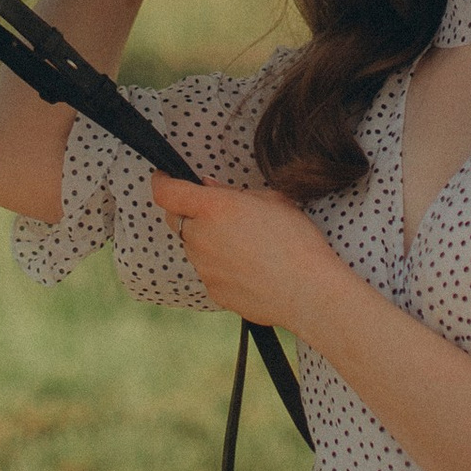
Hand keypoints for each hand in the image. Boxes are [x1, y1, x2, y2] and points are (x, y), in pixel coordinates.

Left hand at [149, 175, 335, 329]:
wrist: (309, 291)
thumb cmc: (297, 242)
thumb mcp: (272, 201)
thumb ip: (233, 193)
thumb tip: (208, 188)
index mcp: (213, 209)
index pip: (167, 192)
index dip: (162, 182)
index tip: (164, 178)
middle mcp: (201, 238)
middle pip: (177, 220)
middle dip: (189, 213)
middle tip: (218, 213)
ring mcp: (204, 268)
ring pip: (194, 247)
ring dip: (208, 240)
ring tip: (246, 245)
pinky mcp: (213, 291)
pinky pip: (209, 272)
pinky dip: (221, 266)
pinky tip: (250, 267)